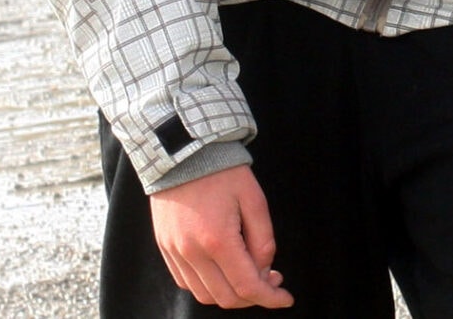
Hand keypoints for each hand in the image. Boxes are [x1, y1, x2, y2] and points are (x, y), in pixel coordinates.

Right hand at [150, 164, 291, 307]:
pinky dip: (208, 285)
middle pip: (226, 297)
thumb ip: (263, 240)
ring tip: (250, 272)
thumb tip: (264, 270)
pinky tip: (225, 268)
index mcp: (218, 241)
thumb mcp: (255, 200)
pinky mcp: (165, 248)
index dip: (270, 298)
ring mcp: (175, 252)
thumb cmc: (223, 173)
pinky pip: (187, 282)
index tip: (286, 298)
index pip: (247, 286)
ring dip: (231, 293)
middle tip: (272, 279)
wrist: (182, 153)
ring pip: (204, 294)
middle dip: (254, 296)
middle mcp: (192, 253)